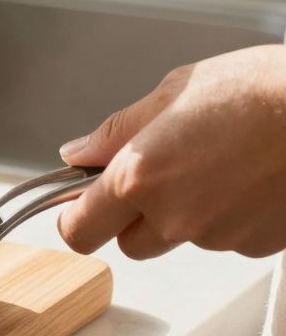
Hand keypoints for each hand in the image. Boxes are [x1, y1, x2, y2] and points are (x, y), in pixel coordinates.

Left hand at [58, 45, 285, 258]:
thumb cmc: (260, 90)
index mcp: (139, 176)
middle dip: (134, 217)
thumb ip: (118, 132)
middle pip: (129, 243)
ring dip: (186, 214)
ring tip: (218, 163)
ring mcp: (218, 236)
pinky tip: (248, 178)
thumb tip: (78, 153)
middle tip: (160, 174)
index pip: (79, 230)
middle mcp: (174, 216)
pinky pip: (226, 239)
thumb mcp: (172, 92)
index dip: (75, 219)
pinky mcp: (256, 245)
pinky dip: (229, 216)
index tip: (78, 207)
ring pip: (181, 238)